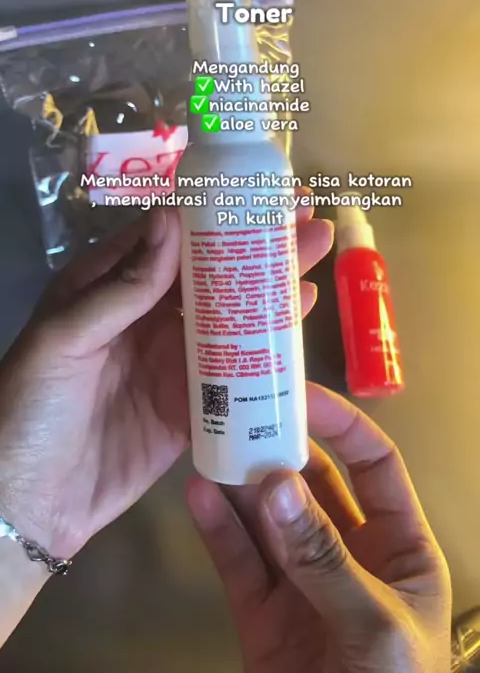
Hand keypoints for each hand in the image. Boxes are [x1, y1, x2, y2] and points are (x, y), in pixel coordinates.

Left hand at [0, 202, 331, 560]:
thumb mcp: (62, 339)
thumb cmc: (30, 409)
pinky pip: (235, 373)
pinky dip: (268, 349)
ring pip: (229, 317)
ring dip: (270, 288)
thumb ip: (119, 287)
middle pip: (209, 273)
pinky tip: (298, 325)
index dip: (214, 213)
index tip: (258, 193)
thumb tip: (172, 220)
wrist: (29, 503)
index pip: (168, 237)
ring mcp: (170, 361)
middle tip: (307, 219)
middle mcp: (144, 317)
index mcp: (107, 287)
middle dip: (256, 245)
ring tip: (314, 257)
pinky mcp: (190, 406)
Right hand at [187, 384, 451, 672]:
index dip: (341, 426)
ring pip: (267, 518)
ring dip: (239, 481)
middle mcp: (348, 553)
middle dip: (278, 449)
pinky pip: (238, 563)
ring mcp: (300, 581)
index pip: (373, 466)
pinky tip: (197, 496)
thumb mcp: (374, 626)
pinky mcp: (261, 614)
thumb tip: (276, 484)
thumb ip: (324, 558)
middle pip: (312, 484)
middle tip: (241, 411)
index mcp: (400, 547)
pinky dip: (216, 529)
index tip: (299, 396)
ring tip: (209, 441)